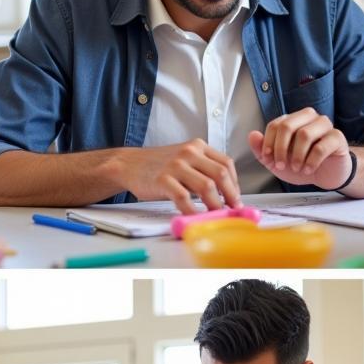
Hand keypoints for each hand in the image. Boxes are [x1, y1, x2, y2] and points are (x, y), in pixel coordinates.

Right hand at [122, 140, 241, 213]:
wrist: (128, 164)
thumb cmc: (158, 166)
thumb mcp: (183, 158)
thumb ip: (202, 168)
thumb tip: (224, 193)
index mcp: (197, 146)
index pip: (226, 163)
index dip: (235, 183)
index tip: (235, 197)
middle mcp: (189, 152)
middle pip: (220, 174)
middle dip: (230, 195)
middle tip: (232, 209)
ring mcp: (175, 166)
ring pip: (206, 186)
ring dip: (215, 204)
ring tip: (216, 214)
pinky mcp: (162, 180)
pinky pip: (184, 198)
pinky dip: (192, 210)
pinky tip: (195, 216)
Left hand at [248, 108, 350, 189]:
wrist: (325, 175)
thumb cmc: (301, 164)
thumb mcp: (276, 161)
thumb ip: (262, 149)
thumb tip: (252, 135)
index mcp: (292, 120)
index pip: (275, 125)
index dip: (268, 144)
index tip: (267, 159)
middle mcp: (309, 118)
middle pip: (288, 125)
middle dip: (280, 149)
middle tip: (280, 165)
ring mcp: (325, 126)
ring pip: (305, 134)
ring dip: (297, 156)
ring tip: (296, 168)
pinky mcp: (337, 138)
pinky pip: (322, 146)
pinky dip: (311, 161)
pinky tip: (308, 170)